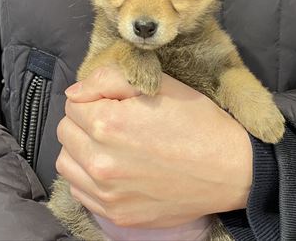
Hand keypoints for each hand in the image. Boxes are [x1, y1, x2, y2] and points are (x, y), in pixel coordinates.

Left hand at [56, 65, 252, 227]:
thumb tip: (75, 92)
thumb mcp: (160, 85)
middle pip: (66, 131)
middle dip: (84, 121)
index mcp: (109, 123)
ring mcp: (107, 193)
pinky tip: (113, 169)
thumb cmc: (197, 122)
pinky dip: (88, 177)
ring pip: (67, 162)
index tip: (115, 102)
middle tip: (113, 121)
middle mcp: (101, 161)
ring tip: (108, 145)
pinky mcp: (116, 215)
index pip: (73, 103)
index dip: (94, 97)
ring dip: (80, 149)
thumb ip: (109, 79)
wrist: (229, 170)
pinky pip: (80, 191)